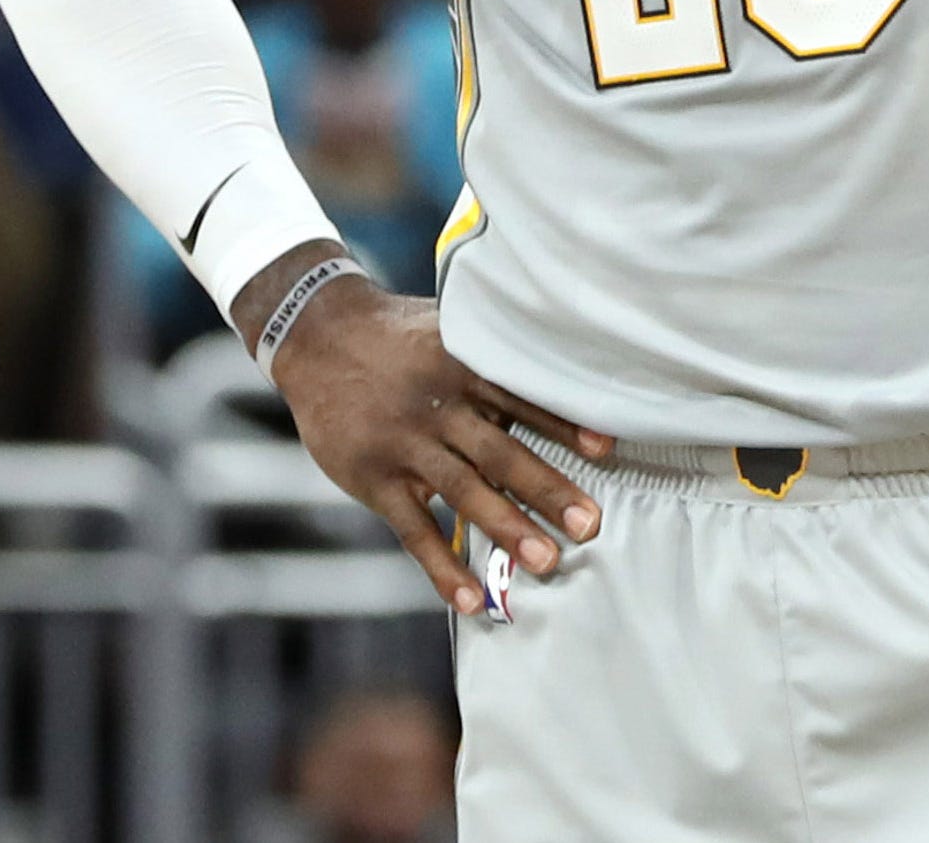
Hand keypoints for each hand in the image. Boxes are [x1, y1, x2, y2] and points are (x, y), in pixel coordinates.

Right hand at [271, 270, 614, 614]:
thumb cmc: (400, 337)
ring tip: (548, 562)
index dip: (565, 424)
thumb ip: (495, 359)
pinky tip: (472, 598)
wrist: (320, 336)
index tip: (608, 449)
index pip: (523, 398)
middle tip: (591, 524)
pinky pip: (413, 531)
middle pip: (501, 453)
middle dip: (549, 490)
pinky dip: (442, 567)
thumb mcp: (451, 330)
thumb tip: (561, 374)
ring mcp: (406, 446)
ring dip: (508, 529)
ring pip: (464, 493)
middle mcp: (440, 408)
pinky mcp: (375, 480)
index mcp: (464, 368)